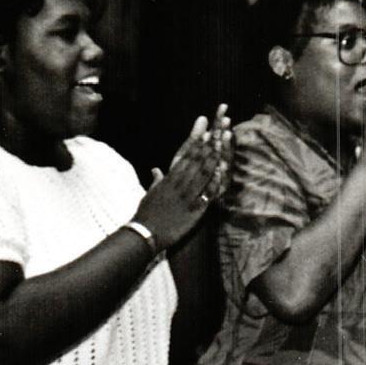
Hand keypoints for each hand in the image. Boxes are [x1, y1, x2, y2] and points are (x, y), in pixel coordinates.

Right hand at [134, 108, 232, 247]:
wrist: (144, 233)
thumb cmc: (146, 214)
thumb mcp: (150, 193)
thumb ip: (157, 180)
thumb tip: (156, 170)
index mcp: (168, 179)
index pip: (183, 157)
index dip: (195, 143)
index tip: (203, 130)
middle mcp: (177, 185)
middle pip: (194, 162)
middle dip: (206, 146)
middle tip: (216, 131)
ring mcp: (186, 197)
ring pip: (201, 175)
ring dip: (212, 160)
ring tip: (221, 146)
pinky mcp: (193, 210)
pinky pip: (206, 194)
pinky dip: (214, 183)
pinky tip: (221, 174)